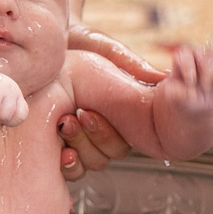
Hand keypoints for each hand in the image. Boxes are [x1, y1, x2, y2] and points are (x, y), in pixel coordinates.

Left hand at [58, 23, 155, 181]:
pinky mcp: (56, 145)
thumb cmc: (81, 44)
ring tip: (61, 123)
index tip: (89, 115)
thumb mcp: (107, 50)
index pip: (122, 141)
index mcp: (117, 113)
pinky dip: (66, 165)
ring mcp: (78, 140)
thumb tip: (165, 77)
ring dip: (76, 149)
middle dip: (90, 140)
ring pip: (89, 164)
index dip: (107, 135)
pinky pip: (68, 170)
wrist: (47, 46)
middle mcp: (99, 130)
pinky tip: (59, 152)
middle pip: (105, 156)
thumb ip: (134, 66)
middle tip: (72, 118)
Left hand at [153, 44, 212, 156]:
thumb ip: (174, 93)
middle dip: (206, 69)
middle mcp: (202, 59)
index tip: (190, 82)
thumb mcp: (175, 98)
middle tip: (206, 86)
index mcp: (184, 61)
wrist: (200, 108)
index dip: (188, 66)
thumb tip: (178, 90)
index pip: (185, 54)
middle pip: (206, 54)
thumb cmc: (184, 99)